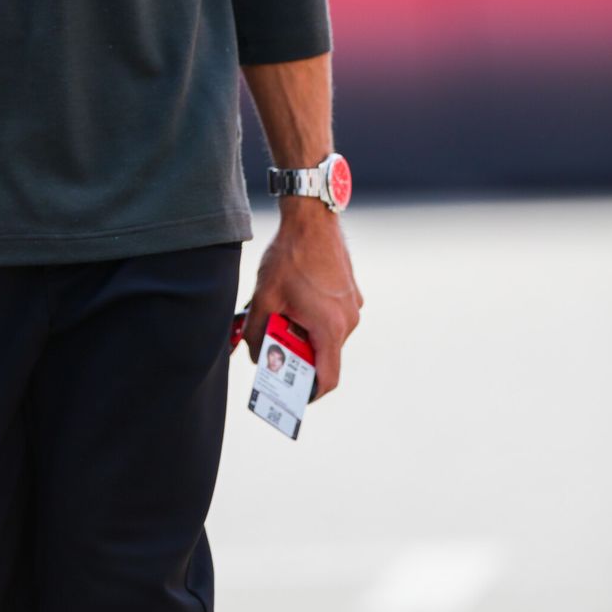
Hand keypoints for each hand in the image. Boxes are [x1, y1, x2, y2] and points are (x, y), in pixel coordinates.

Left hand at [241, 204, 363, 400]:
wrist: (310, 217)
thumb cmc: (289, 256)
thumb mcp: (264, 298)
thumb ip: (259, 334)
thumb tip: (258, 356)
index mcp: (330, 327)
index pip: (328, 378)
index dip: (310, 393)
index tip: (294, 394)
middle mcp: (348, 320)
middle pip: (326, 355)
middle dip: (301, 357)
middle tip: (277, 349)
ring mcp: (353, 305)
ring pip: (329, 335)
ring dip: (307, 334)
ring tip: (282, 318)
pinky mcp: (351, 292)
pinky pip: (334, 316)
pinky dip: (315, 318)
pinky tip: (295, 301)